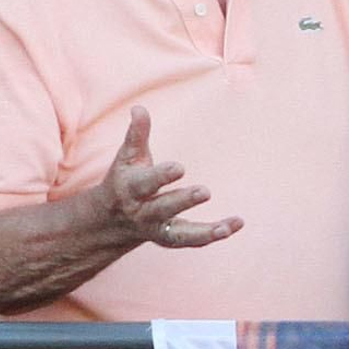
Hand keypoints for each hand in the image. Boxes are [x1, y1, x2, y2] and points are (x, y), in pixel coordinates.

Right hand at [98, 106, 242, 251]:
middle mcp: (143, 212)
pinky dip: (214, 235)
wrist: (112, 220)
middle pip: (163, 209)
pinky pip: (194, 241)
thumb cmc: (125, 179)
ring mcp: (158, 229)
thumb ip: (136, 134)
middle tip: (205, 192)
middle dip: (183, 201)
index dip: (162, 176)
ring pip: (181, 234)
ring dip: (204, 233)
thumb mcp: (127, 156)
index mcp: (130, 189)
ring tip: (227, 227)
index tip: (180, 168)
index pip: (145, 183)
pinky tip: (236, 224)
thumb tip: (139, 108)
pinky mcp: (172, 239)